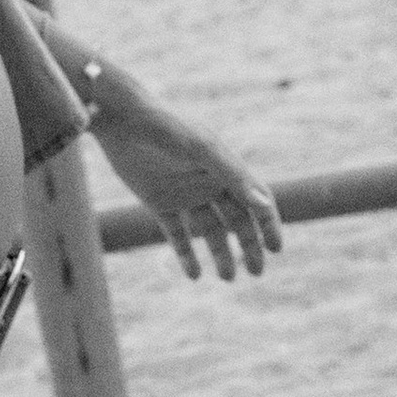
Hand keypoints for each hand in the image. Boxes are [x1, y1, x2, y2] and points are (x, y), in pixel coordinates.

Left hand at [91, 84, 283, 281]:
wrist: (120, 118)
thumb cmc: (165, 127)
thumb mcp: (201, 150)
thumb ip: (233, 175)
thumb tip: (264, 204)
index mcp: (225, 166)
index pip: (256, 199)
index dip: (268, 224)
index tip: (276, 249)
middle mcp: (209, 181)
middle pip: (237, 220)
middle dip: (249, 246)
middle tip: (256, 273)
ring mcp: (185, 193)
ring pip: (210, 231)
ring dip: (220, 254)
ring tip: (226, 277)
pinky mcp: (159, 201)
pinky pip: (177, 234)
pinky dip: (186, 255)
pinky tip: (194, 275)